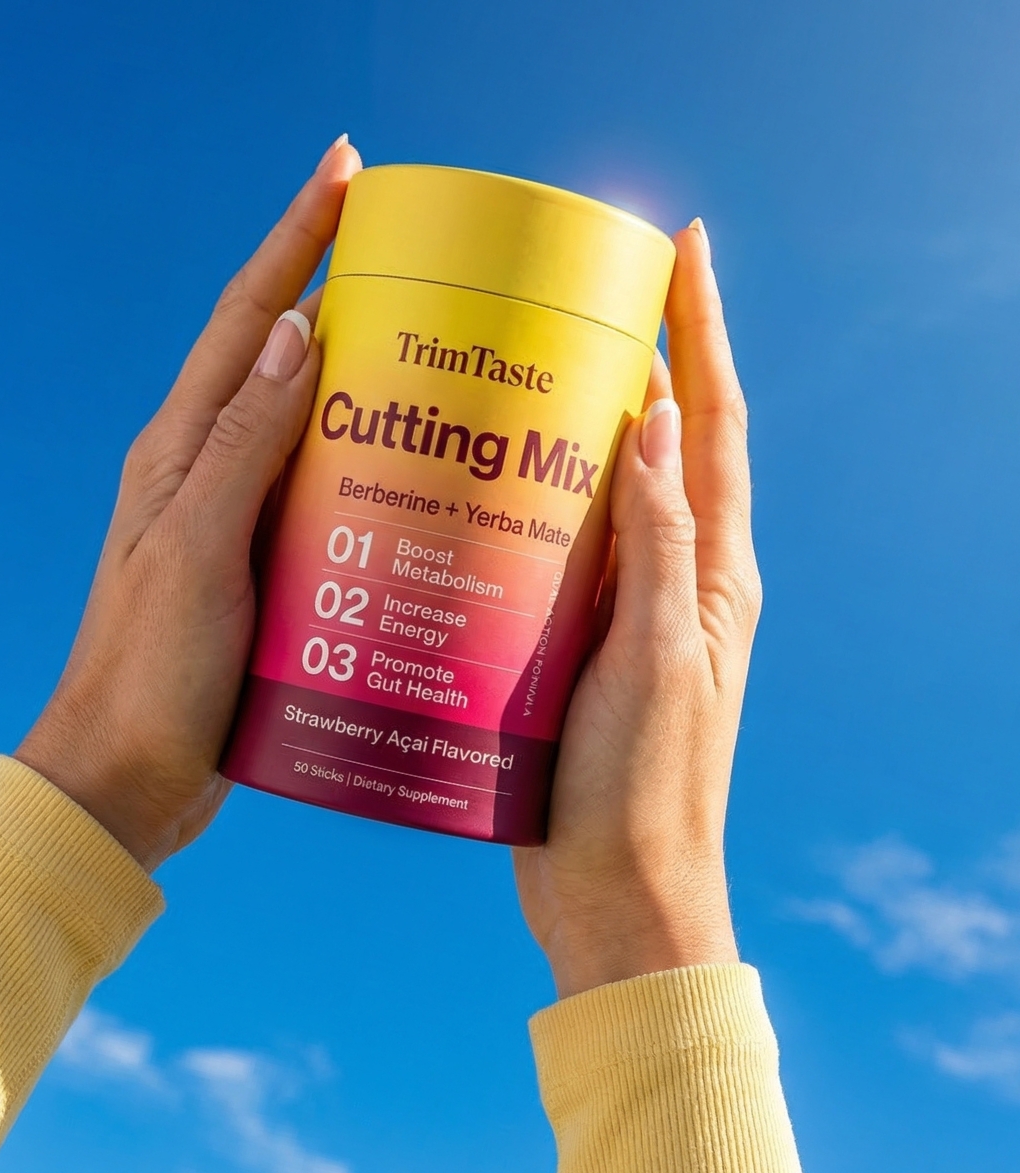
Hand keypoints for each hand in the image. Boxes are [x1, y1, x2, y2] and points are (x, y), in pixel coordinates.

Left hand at [15, 138, 362, 871]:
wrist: (131, 772)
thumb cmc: (151, 667)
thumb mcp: (196, 549)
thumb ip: (243, 443)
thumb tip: (298, 334)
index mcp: (181, 448)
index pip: (248, 318)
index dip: (295, 239)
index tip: (346, 172)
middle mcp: (208, 467)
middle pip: (284, 359)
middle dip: (343, 297)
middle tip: (420, 268)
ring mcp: (236, 514)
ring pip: (311, 426)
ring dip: (367, 387)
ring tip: (441, 362)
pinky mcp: (264, 562)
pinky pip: (321, 493)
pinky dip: (368, 469)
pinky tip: (420, 477)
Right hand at [513, 220, 761, 998]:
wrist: (616, 890)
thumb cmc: (644, 786)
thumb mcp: (655, 659)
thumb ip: (660, 543)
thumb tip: (656, 418)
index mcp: (714, 575)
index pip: (713, 425)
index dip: (704, 331)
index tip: (685, 248)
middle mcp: (680, 579)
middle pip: (666, 443)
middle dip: (645, 357)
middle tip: (591, 290)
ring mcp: (631, 608)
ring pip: (612, 491)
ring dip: (586, 423)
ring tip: (533, 362)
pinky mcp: (584, 640)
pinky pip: (569, 547)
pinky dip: (544, 499)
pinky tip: (493, 480)